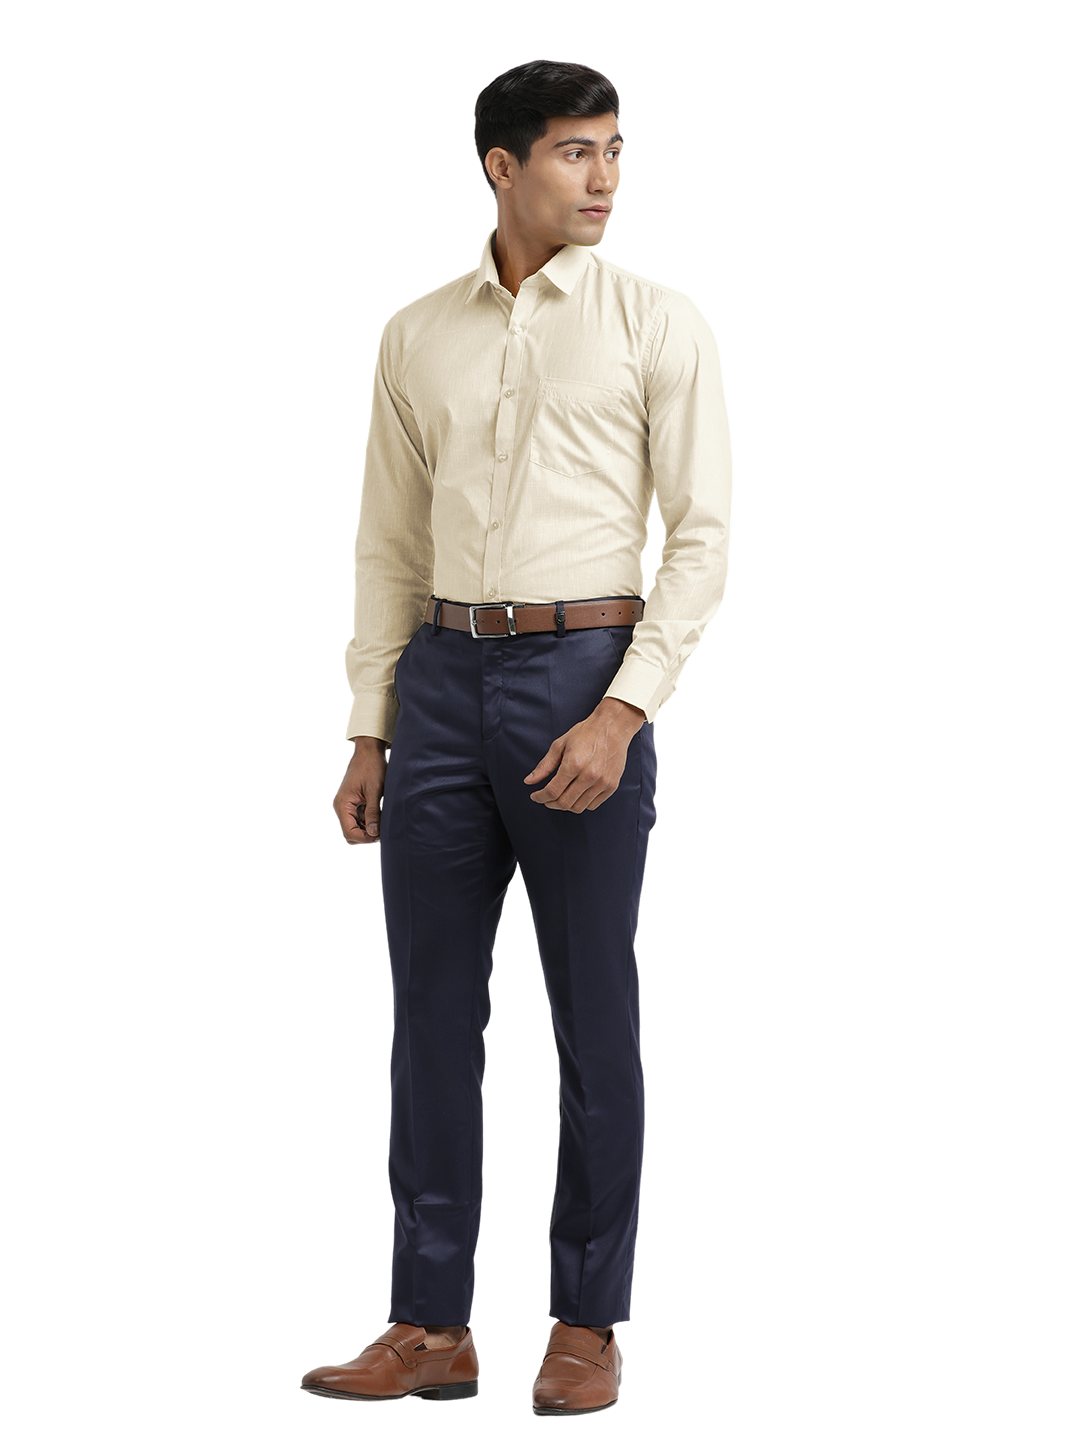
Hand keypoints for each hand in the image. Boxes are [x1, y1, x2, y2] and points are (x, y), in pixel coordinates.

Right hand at [333, 737, 389, 844]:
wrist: (369, 751)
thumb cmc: (371, 765)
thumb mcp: (375, 790)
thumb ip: (373, 812)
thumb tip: (374, 832)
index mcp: (342, 804)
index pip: (349, 832)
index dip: (365, 838)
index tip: (379, 835)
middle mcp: (341, 806)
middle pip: (349, 834)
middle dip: (365, 836)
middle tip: (382, 831)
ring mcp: (346, 805)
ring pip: (354, 828)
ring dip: (367, 829)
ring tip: (382, 823)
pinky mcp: (352, 803)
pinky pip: (358, 820)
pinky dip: (368, 822)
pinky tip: (379, 816)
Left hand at [524, 699, 644, 813]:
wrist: (613, 726)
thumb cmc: (586, 733)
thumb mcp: (560, 745)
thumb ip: (544, 766)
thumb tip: (529, 781)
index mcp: (574, 764)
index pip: (552, 791)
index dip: (540, 797)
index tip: (535, 796)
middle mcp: (589, 775)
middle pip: (564, 803)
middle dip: (550, 803)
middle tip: (546, 798)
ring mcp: (602, 782)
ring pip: (578, 807)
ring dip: (566, 805)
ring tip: (561, 796)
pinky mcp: (611, 785)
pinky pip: (592, 805)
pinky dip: (581, 803)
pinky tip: (576, 794)